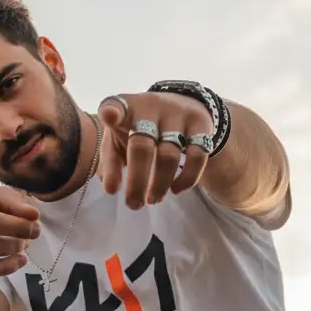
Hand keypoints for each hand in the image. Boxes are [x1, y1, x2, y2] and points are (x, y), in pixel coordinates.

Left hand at [96, 92, 213, 208]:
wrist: (180, 105)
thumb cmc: (139, 128)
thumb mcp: (119, 139)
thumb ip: (110, 163)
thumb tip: (112, 189)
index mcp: (126, 108)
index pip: (116, 106)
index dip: (112, 111)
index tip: (109, 116)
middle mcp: (151, 106)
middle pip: (142, 146)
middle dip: (136, 181)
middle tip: (133, 205)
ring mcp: (178, 114)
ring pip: (169, 156)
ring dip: (159, 185)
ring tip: (152, 200)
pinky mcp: (201, 124)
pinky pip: (197, 156)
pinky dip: (187, 178)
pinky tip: (176, 190)